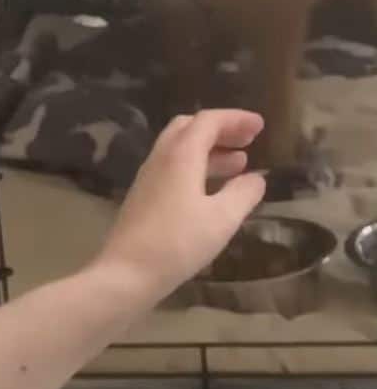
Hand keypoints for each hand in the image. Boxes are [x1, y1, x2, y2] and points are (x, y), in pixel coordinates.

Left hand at [94, 110, 266, 303]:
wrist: (127, 270)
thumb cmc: (179, 242)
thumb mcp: (222, 218)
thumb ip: (243, 193)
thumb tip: (257, 178)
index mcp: (180, 155)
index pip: (208, 121)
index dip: (235, 119)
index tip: (260, 125)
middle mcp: (160, 158)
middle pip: (189, 128)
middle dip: (220, 129)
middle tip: (248, 140)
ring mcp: (148, 176)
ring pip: (180, 148)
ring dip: (209, 149)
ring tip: (240, 163)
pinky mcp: (144, 195)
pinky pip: (173, 167)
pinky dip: (196, 166)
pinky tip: (213, 187)